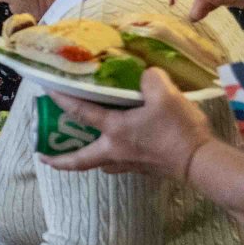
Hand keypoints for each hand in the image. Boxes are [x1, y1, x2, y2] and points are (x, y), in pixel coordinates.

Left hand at [47, 69, 213, 177]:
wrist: (200, 162)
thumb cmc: (178, 129)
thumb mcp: (165, 94)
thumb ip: (150, 78)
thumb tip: (145, 74)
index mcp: (114, 130)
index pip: (80, 112)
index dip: (61, 99)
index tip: (45, 92)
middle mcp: (114, 150)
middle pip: (79, 160)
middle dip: (58, 160)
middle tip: (43, 156)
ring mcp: (129, 164)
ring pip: (100, 163)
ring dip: (88, 158)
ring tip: (83, 149)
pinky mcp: (144, 169)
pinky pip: (120, 164)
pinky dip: (114, 158)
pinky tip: (121, 149)